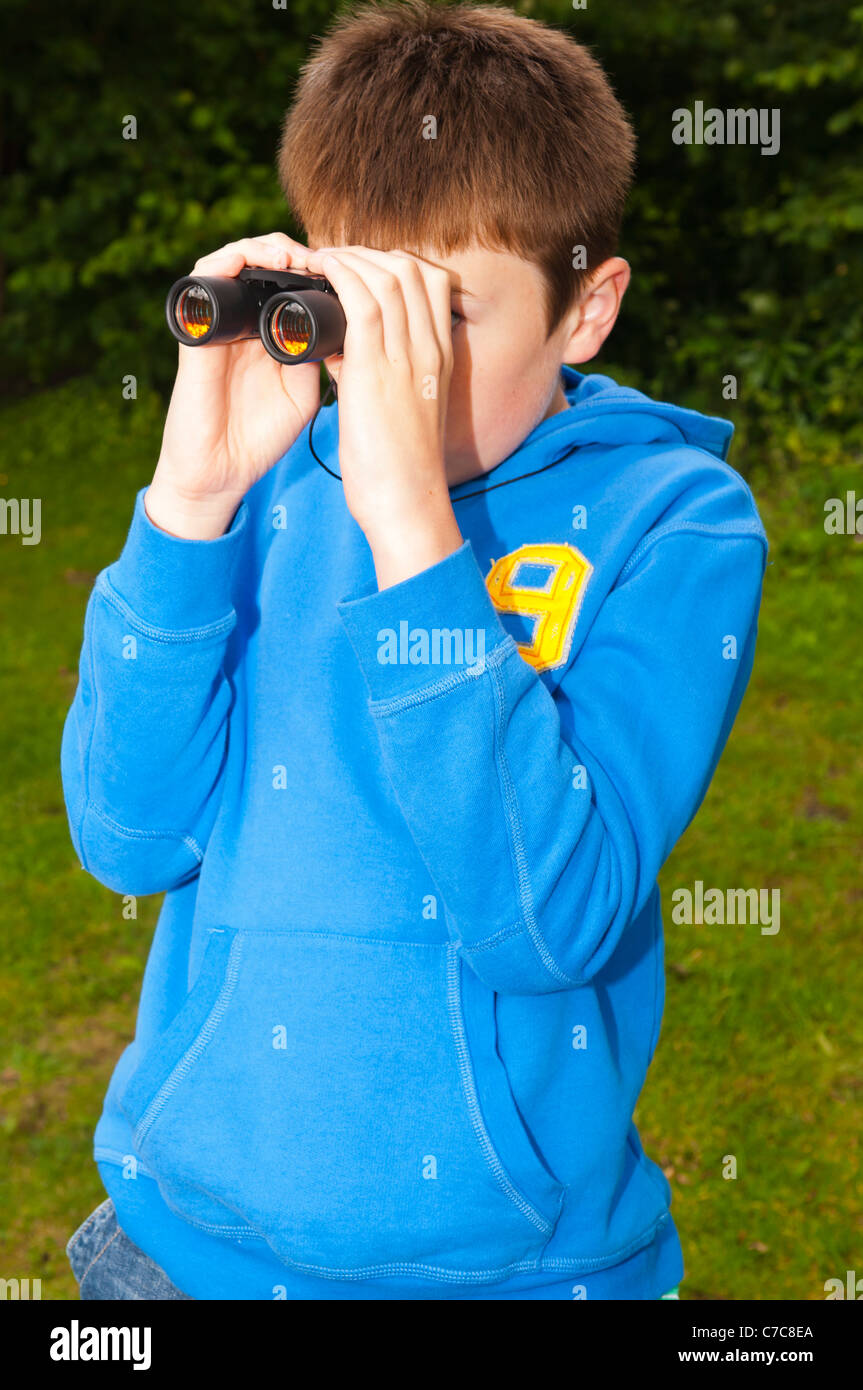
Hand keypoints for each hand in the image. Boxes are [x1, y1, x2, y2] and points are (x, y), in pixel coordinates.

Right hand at [147, 233, 322, 537]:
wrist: (221, 470)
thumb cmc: (261, 438)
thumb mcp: (305, 391)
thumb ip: (319, 355)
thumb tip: (345, 319)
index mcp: (270, 333)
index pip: (290, 281)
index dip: (316, 267)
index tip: (344, 272)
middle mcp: (244, 321)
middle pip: (264, 261)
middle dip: (295, 251)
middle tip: (322, 259)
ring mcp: (219, 323)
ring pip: (235, 258)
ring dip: (265, 248)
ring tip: (292, 257)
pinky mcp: (196, 329)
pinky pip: (203, 276)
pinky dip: (229, 258)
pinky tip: (255, 261)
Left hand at [302, 245, 462, 586]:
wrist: (407, 502)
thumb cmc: (400, 468)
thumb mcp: (400, 410)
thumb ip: (376, 374)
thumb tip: (339, 352)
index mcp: (441, 358)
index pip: (432, 284)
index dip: (395, 264)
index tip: (362, 270)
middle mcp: (430, 349)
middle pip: (412, 269)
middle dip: (370, 254)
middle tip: (336, 260)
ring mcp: (407, 356)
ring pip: (388, 275)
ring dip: (350, 259)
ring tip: (321, 262)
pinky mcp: (377, 369)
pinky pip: (362, 300)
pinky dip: (340, 276)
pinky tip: (319, 272)